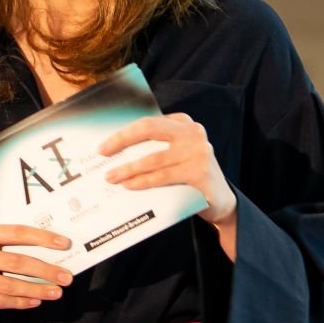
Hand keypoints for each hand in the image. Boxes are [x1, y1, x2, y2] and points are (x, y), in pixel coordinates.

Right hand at [0, 224, 73, 322]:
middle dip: (47, 270)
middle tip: (67, 277)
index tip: (65, 244)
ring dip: (38, 289)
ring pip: (11, 283)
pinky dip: (21, 301)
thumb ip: (2, 248)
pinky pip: (0, 300)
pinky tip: (35, 302)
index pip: (16, 232)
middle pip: (18, 261)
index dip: (43, 238)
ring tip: (56, 292)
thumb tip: (45, 253)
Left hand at [98, 113, 237, 225]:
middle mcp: (193, 133)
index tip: (104, 144)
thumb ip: (157, 146)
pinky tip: (129, 185)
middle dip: (122, 140)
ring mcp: (199, 152)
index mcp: (185, 123)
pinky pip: (163, 177)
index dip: (123, 132)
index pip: (148, 122)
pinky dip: (143, 181)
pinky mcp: (200, 173)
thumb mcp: (177, 154)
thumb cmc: (190, 175)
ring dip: (128, 168)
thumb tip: (118, 150)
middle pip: (149, 129)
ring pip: (153, 158)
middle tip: (103, 152)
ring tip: (111, 177)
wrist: (220, 200)